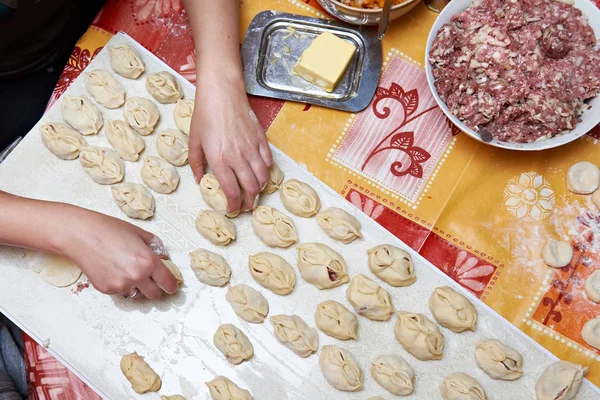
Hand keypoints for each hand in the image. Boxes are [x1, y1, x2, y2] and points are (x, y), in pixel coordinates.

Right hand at [56, 205, 178, 299]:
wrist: (80, 235)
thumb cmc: (109, 230)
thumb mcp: (139, 233)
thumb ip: (156, 246)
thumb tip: (165, 257)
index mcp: (148, 261)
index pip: (168, 283)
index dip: (172, 285)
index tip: (171, 286)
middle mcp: (137, 276)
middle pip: (155, 295)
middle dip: (155, 289)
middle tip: (151, 280)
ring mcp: (121, 285)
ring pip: (136, 294)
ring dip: (137, 287)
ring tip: (127, 270)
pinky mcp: (107, 289)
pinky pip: (120, 291)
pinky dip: (120, 284)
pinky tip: (112, 269)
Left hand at [189, 72, 272, 212]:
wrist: (222, 92)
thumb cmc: (205, 114)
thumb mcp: (194, 140)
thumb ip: (196, 162)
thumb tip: (199, 179)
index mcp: (219, 160)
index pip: (231, 191)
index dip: (234, 205)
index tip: (232, 209)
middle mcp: (238, 157)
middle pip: (251, 188)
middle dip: (250, 202)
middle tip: (246, 206)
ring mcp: (252, 148)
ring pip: (262, 177)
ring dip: (260, 189)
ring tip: (255, 192)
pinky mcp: (261, 139)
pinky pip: (268, 161)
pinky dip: (266, 171)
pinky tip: (260, 172)